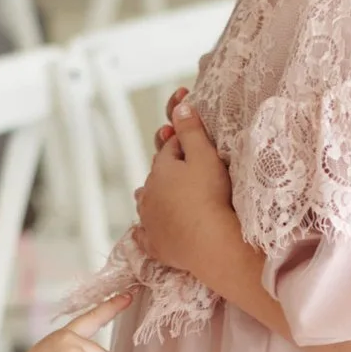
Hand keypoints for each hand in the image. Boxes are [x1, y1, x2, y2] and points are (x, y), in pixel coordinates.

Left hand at [135, 100, 235, 278]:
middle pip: (157, 175)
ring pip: (146, 202)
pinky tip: (140, 232)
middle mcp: (148, 193)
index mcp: (161, 169)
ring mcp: (149, 220)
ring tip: (159, 195)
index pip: (170, 149)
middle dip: (167, 169)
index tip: (195, 143)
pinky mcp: (155, 245)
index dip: (183, 143)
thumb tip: (179, 106)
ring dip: (153, 196)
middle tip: (183, 170)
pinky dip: (144, 231)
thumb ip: (191, 131)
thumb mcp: (205, 156)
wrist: (210, 242)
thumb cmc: (210, 195)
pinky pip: (144, 236)